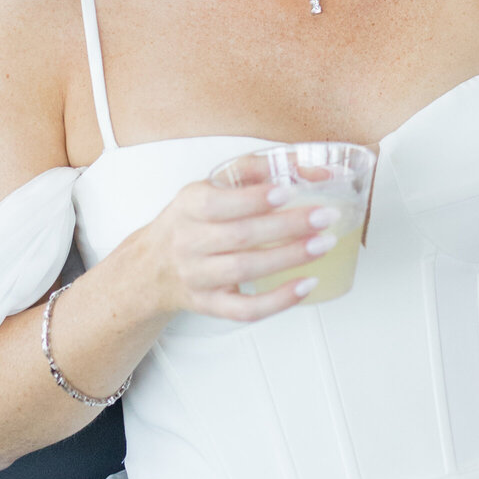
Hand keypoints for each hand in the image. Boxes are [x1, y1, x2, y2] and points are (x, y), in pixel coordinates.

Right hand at [135, 176, 342, 322]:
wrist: (153, 265)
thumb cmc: (194, 219)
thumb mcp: (212, 186)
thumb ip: (257, 171)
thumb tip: (312, 169)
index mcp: (189, 206)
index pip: (218, 203)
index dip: (254, 199)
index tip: (288, 191)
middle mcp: (189, 242)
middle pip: (239, 236)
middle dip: (287, 227)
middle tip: (325, 217)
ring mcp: (198, 277)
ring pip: (244, 270)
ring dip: (289, 258)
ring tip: (324, 244)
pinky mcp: (209, 305)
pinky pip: (244, 310)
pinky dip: (277, 301)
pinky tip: (306, 284)